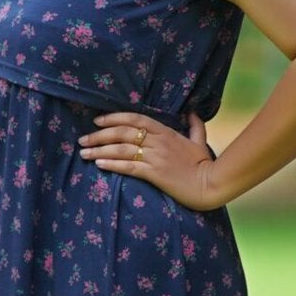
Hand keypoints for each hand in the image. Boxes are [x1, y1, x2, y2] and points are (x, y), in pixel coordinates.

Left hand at [79, 109, 220, 209]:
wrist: (212, 183)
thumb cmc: (205, 164)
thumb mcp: (200, 141)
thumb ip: (196, 126)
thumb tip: (193, 112)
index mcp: (166, 132)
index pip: (135, 118)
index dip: (114, 118)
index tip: (97, 121)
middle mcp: (158, 142)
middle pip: (123, 133)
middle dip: (99, 135)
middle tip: (83, 140)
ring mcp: (156, 157)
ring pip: (122, 149)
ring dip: (100, 150)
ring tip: (84, 153)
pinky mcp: (155, 174)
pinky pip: (129, 167)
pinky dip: (112, 164)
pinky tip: (99, 164)